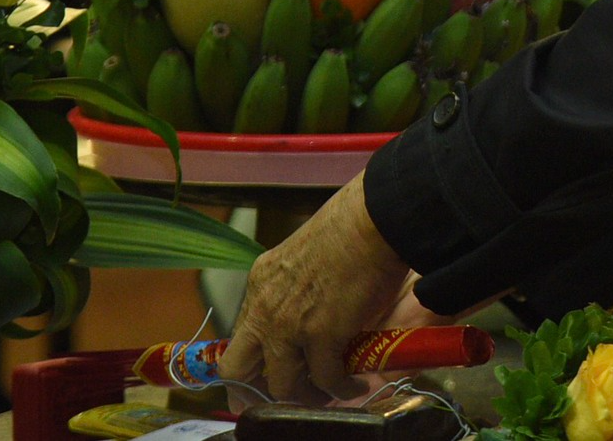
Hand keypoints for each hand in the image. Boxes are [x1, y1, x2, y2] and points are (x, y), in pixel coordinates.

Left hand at [218, 177, 411, 405]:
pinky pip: (326, 379)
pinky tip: (355, 384)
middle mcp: (265, 307)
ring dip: (306, 394)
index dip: (253, 363)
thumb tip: (315, 320)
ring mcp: (289, 324)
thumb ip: (297, 292)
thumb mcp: (305, 260)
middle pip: (237, 369)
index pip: (239, 337)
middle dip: (258, 390)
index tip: (268, 376)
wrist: (375, 218)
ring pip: (281, 385)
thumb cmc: (352, 227)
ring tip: (329, 390)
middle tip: (290, 393)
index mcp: (260, 283)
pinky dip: (341, 388)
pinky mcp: (321, 335)